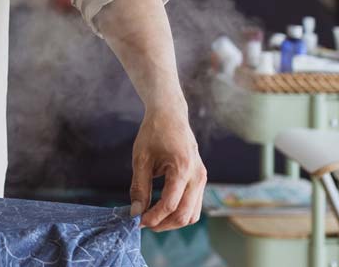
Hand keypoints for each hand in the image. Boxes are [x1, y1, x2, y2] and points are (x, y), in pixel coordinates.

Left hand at [130, 105, 206, 231]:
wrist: (170, 114)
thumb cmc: (154, 132)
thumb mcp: (141, 158)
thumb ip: (139, 187)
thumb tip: (136, 212)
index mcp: (182, 168)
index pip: (170, 205)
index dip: (153, 217)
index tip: (137, 221)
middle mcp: (197, 176)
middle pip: (185, 215)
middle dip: (163, 224)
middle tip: (143, 223)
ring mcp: (202, 178)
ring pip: (193, 214)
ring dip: (173, 222)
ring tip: (152, 218)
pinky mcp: (201, 179)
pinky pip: (194, 205)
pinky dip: (180, 212)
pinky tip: (162, 209)